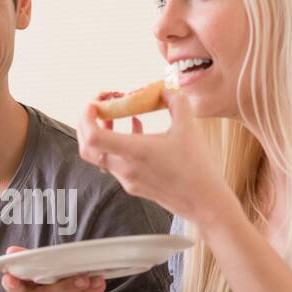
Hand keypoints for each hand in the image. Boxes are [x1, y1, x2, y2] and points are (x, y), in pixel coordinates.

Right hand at [0, 246, 111, 291]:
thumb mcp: (53, 273)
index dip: (11, 282)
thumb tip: (13, 250)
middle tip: (84, 278)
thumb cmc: (66, 290)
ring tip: (95, 282)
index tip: (11, 278)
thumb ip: (37, 262)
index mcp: (19, 290)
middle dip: (64, 286)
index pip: (11, 285)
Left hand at [77, 88, 226, 221]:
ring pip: (101, 155)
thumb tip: (164, 89)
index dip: (87, 118)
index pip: (94, 137)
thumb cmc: (197, 167)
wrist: (204, 203)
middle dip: (86, 125)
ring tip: (118, 113)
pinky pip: (116, 162)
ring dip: (103, 133)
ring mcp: (127, 180)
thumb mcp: (189, 127)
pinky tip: (137, 128)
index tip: (95, 104)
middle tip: (99, 107)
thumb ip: (176, 101)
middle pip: (88, 148)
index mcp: (135, 152)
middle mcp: (125, 168)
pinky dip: (118, 144)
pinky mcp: (134, 186)